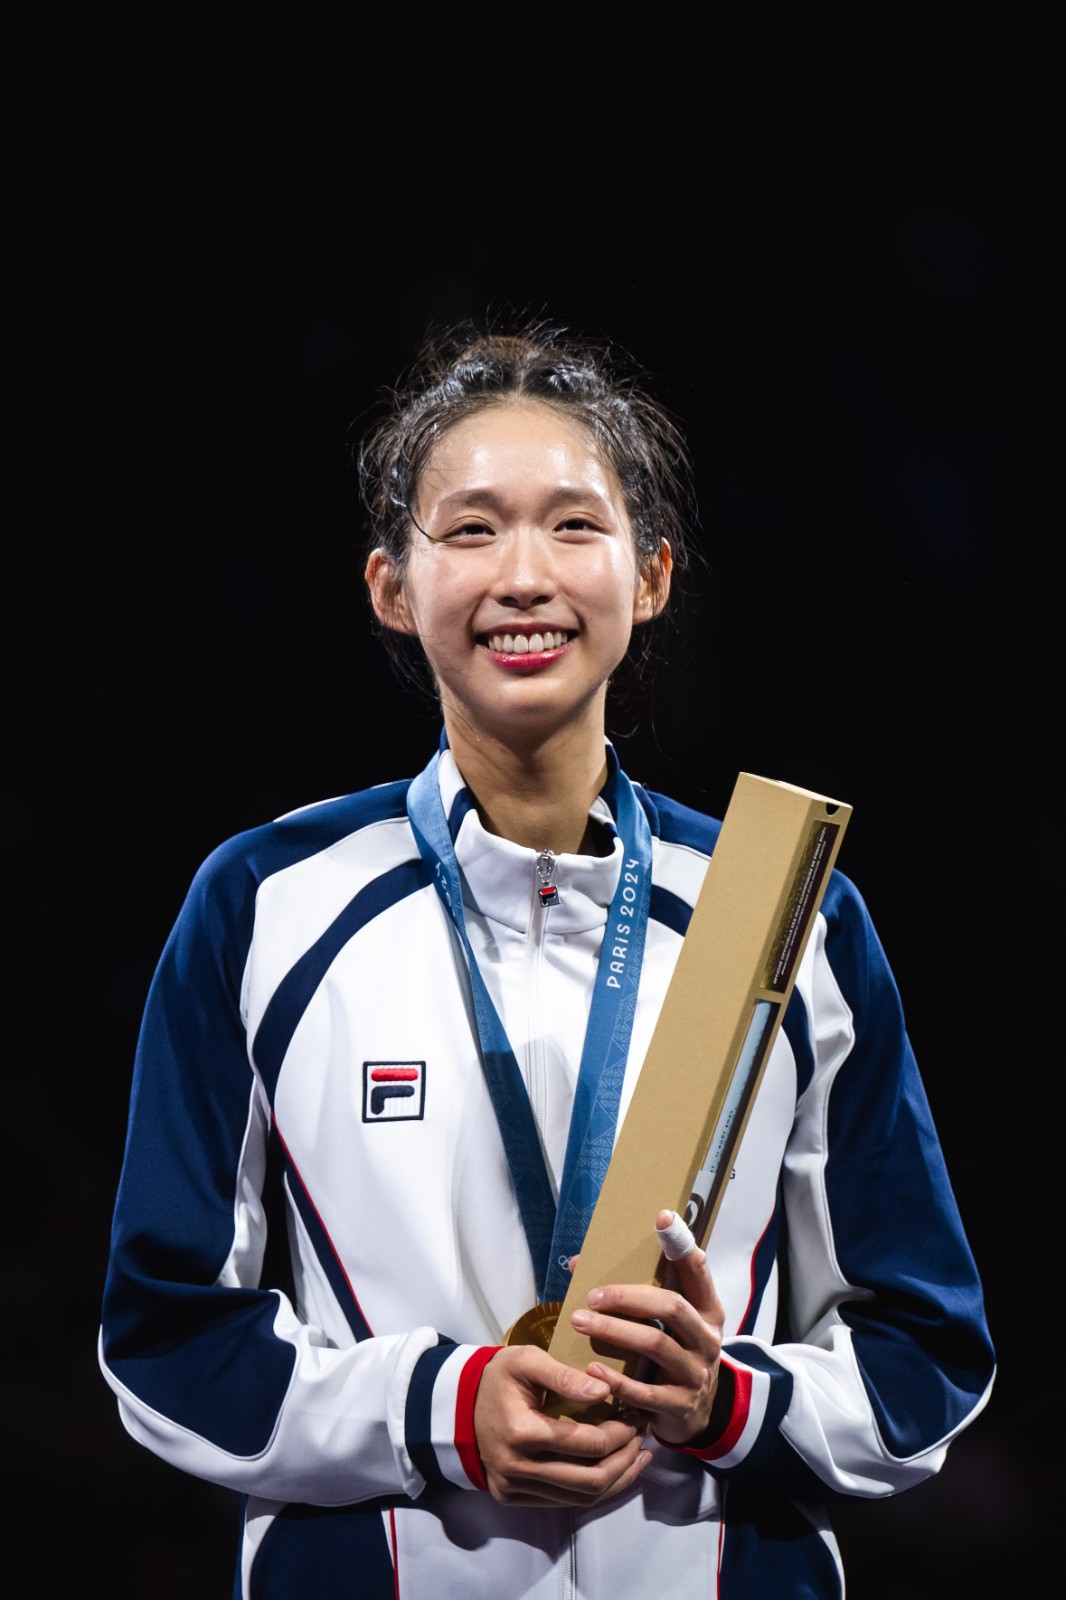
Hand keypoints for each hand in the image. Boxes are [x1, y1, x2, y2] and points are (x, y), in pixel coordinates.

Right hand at [473, 1343, 651, 1505]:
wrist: (458, 1404)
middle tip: (642, 1436)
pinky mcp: (513, 1498)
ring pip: (581, 1498)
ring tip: (637, 1455)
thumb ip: (565, 1375)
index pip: (587, 1444)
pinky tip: (613, 1470)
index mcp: (521, 1432)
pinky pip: (564, 1502)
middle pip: (590, 1480)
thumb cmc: (497, 1377)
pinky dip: (594, 1489)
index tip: (636, 1414)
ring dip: (616, 1479)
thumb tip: (605, 1390)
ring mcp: (514, 1488)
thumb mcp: (528, 1360)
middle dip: (625, 1459)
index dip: (620, 1432)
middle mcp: (516, 1468)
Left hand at [569, 1210, 726, 1446]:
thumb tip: (577, 1263)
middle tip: (591, 1296)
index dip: (681, 1243)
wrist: (695, 1416)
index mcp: (706, 1310)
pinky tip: (592, 1370)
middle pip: (671, 1306)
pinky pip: (646, 1392)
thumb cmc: (670, 1356)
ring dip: (614, 1332)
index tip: (663, 1217)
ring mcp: (696, 1373)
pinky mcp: (680, 1406)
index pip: (698, 1269)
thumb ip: (635, 1294)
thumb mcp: (667, 1326)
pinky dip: (617, 1381)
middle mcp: (707, 1338)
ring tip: (581, 1323)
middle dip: (628, 1297)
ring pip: (656, 1344)